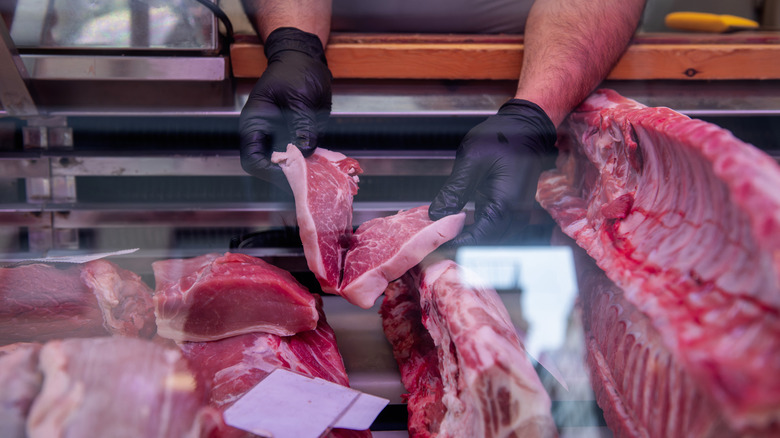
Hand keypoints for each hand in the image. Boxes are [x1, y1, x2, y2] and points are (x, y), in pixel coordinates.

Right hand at [239, 27, 331, 185]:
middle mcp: (265, 134)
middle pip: (269, 168)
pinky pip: (302, 157)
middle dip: (288, 177)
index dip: (269, 172)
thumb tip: (305, 149)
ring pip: (287, 166)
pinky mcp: (296, 138)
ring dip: (303, 172)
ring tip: (320, 176)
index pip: (252, 159)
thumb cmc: (296, 69)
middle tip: (309, 183)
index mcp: (256, 123)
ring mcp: (281, 137)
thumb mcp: (301, 95)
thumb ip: (302, 123)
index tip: (290, 176)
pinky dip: (312, 163)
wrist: (305, 58)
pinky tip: (325, 165)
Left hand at [429, 99, 556, 244]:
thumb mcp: (472, 160)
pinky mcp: (515, 210)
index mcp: (506, 204)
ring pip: (493, 239)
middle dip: (462, 244)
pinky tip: (461, 225)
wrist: (525, 128)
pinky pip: (496, 228)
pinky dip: (479, 230)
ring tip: (445, 233)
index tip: (436, 245)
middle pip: (487, 243)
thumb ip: (455, 190)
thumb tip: (436, 215)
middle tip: (436, 241)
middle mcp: (516, 214)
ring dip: (471, 239)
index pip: (480, 238)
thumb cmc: (502, 138)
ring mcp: (518, 214)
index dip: (457, 244)